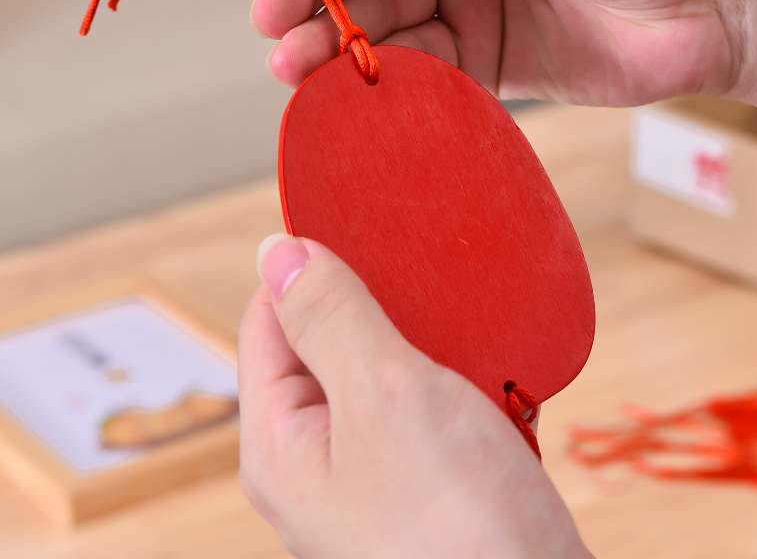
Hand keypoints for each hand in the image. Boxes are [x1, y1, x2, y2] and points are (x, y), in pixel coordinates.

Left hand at [239, 235, 592, 558]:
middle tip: (423, 284)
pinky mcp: (422, 485)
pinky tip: (489, 378)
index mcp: (281, 443)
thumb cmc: (461, 525)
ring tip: (463, 334)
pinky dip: (454, 381)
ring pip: (382, 372)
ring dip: (423, 344)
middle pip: (324, 344)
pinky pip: (425, 406)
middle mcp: (316, 461)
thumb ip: (328, 318)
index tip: (358, 231)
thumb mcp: (384, 395)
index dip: (306, 269)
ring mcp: (370, 475)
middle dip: (374, 307)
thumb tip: (275, 253)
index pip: (267, 320)